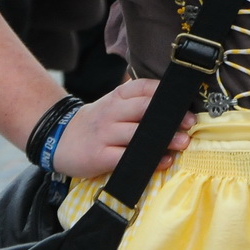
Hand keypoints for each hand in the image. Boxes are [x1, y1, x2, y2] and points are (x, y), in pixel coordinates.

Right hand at [47, 78, 196, 178]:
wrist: (59, 138)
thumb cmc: (96, 122)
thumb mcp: (113, 105)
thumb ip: (138, 102)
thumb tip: (174, 105)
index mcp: (118, 96)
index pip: (145, 88)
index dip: (167, 95)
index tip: (185, 104)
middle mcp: (112, 112)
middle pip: (145, 109)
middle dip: (171, 117)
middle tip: (190, 123)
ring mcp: (105, 133)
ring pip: (139, 134)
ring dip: (164, 139)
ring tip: (183, 143)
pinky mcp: (100, 155)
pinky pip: (128, 157)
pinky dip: (148, 160)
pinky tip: (163, 161)